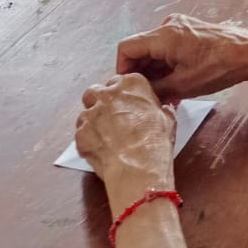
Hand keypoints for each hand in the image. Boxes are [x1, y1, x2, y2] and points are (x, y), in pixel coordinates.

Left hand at [75, 73, 175, 206]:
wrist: (139, 166)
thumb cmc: (155, 141)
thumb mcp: (167, 118)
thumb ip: (158, 109)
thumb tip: (161, 111)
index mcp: (131, 84)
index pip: (119, 81)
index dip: (121, 94)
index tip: (124, 104)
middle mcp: (108, 94)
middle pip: (95, 91)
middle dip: (99, 102)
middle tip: (109, 117)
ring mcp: (91, 114)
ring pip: (84, 113)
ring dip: (92, 122)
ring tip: (104, 137)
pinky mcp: (80, 134)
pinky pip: (80, 134)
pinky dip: (87, 141)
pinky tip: (100, 150)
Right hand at [116, 12, 247, 101]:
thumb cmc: (217, 68)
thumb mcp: (181, 85)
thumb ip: (154, 89)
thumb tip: (136, 94)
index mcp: (163, 35)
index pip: (126, 48)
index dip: (122, 70)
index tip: (129, 89)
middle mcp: (169, 25)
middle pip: (140, 49)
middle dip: (141, 74)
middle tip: (147, 96)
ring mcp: (180, 26)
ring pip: (154, 50)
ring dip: (155, 72)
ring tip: (163, 95)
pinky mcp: (190, 31)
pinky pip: (168, 47)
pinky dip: (166, 65)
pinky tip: (175, 85)